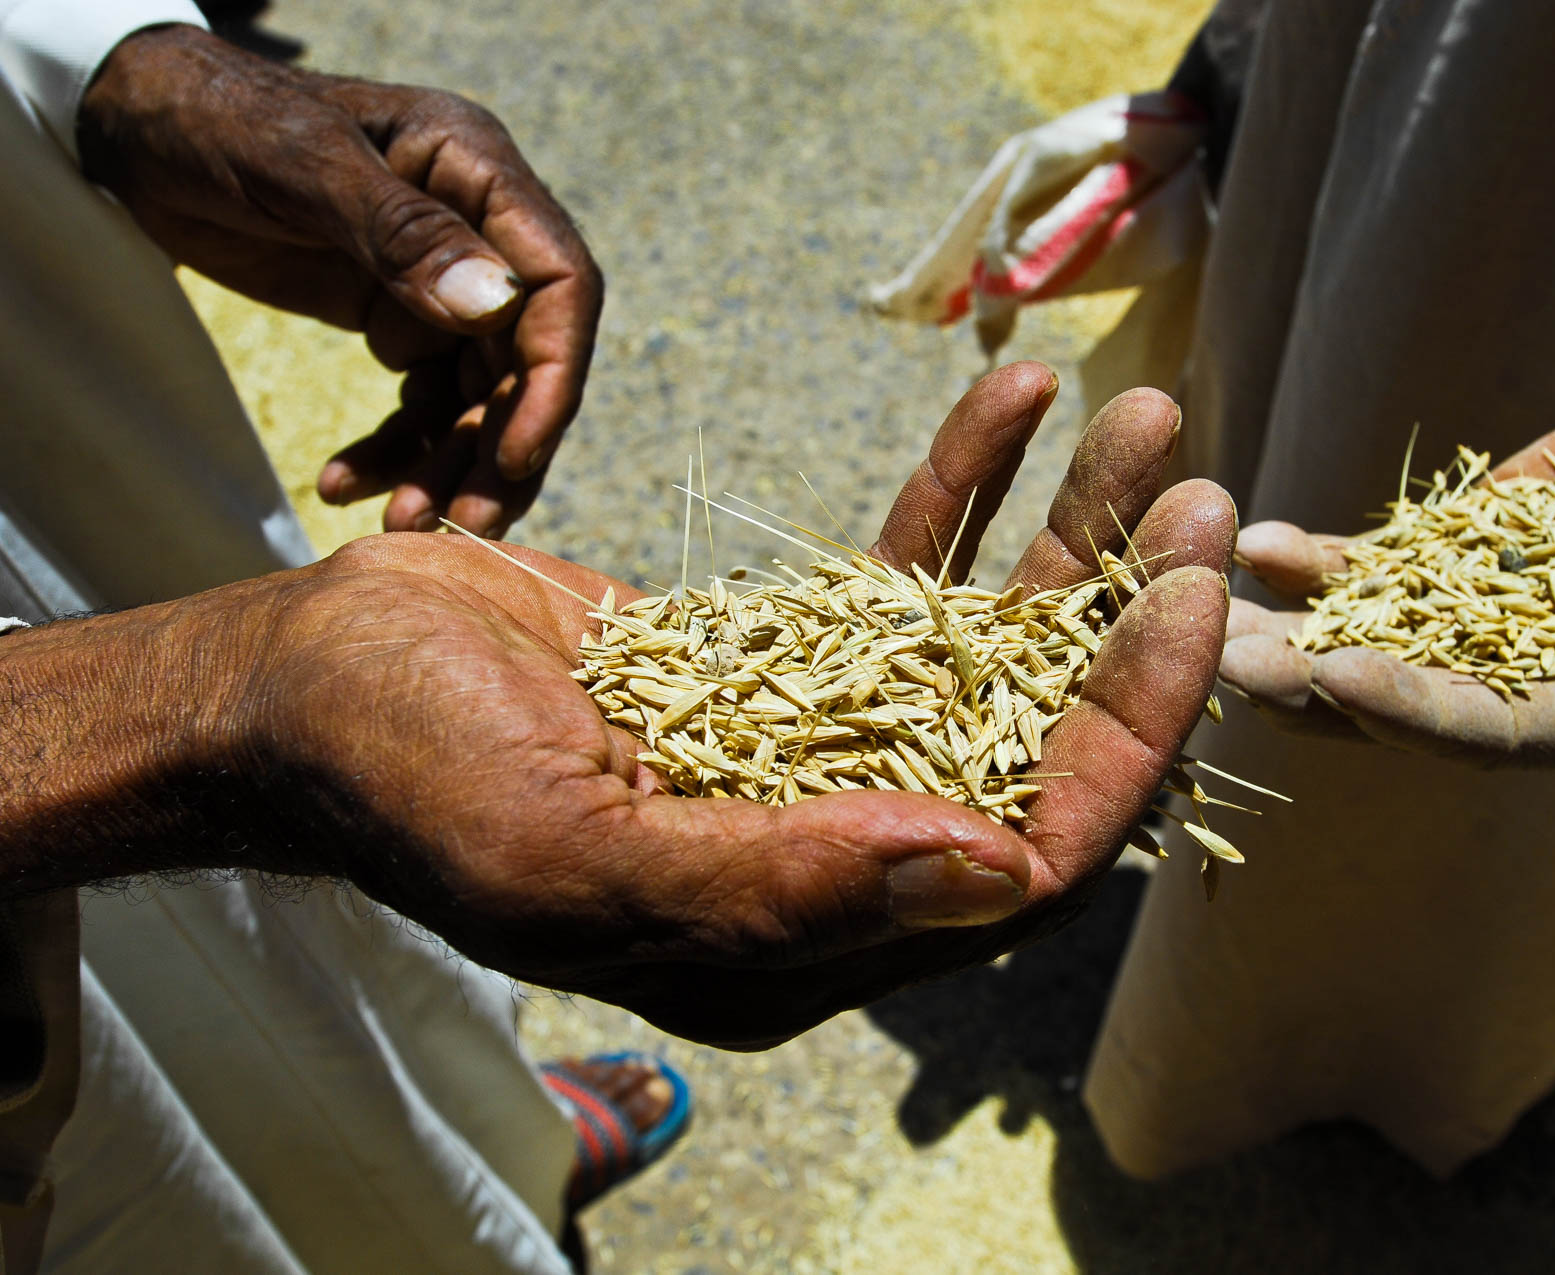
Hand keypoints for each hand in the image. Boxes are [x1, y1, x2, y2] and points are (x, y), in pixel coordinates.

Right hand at [2, 364, 1230, 1047]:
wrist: (314, 677)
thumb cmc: (410, 780)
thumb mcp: (574, 852)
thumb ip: (777, 881)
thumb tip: (987, 872)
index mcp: (804, 938)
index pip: (1024, 861)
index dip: (1122, 745)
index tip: (1188, 610)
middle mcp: (833, 849)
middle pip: (1031, 742)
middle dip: (1126, 624)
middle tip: (1198, 493)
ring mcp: (815, 748)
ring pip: (981, 643)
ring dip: (1068, 535)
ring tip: (1141, 412)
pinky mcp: (783, 658)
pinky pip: (898, 573)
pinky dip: (959, 487)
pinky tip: (1012, 394)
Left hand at [78, 24, 601, 537]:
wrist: (142, 123)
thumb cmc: (221, 118)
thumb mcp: (304, 169)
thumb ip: (404, 233)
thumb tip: (497, 304)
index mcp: (478, 173)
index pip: (559, 285)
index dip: (550, 379)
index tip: (513, 457)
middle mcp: (480, 232)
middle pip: (523, 361)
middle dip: (496, 448)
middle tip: (457, 523)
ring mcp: (442, 281)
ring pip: (476, 397)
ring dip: (446, 466)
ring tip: (400, 525)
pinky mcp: (399, 317)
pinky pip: (419, 402)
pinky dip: (392, 452)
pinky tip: (341, 484)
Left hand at [1220, 356, 1554, 764]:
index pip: (1484, 729)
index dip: (1410, 709)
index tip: (1332, 678)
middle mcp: (1512, 682)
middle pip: (1391, 695)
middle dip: (1300, 679)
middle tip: (1208, 660)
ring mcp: (1471, 620)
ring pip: (1359, 634)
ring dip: (1277, 626)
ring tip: (1190, 605)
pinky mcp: (1452, 557)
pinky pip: (1370, 566)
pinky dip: (1310, 559)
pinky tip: (1250, 540)